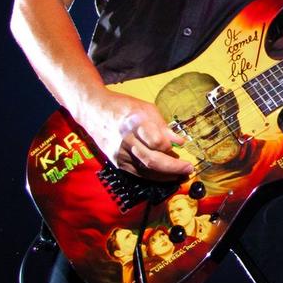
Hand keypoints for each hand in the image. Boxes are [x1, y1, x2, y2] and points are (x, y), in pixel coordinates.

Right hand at [78, 90, 193, 179]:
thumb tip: (179, 142)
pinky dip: (153, 176)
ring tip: (180, 175)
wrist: (93, 110)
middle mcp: (126, 140)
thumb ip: (163, 126)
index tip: (181, 148)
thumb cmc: (123, 106)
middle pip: (152, 160)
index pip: (156, 142)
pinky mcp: (116, 162)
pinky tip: (165, 175)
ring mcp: (119, 153)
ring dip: (165, 176)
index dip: (169, 147)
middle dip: (173, 168)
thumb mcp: (146, 109)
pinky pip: (137, 173)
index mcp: (135, 123)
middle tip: (189, 170)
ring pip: (145, 171)